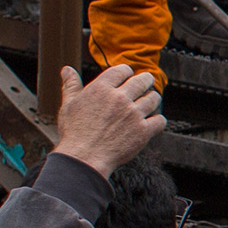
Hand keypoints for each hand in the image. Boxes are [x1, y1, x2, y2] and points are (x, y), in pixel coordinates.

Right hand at [50, 62, 165, 174]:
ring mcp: (133, 115)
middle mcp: (120, 98)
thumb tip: (67, 69)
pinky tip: (152, 121)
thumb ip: (71, 85)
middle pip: (143, 80)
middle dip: (146, 80)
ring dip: (152, 99)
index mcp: (101, 88)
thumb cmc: (74, 133)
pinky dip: (158, 120)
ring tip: (149, 102)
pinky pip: (160, 120)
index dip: (127, 72)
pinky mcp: (143, 131)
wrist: (83, 158)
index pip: (123, 70)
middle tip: (146, 83)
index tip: (127, 77)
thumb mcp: (68, 105)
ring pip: (154, 98)